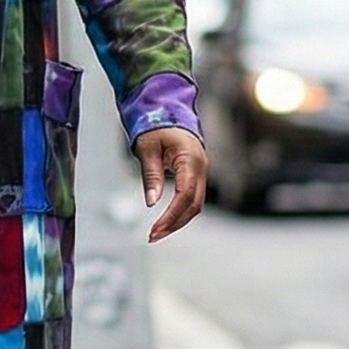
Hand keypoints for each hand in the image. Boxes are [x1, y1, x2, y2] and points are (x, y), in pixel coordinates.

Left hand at [133, 128, 207, 242]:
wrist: (168, 111)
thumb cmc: (156, 126)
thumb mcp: (147, 148)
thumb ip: (151, 175)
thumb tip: (151, 202)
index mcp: (190, 159)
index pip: (186, 195)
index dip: (171, 216)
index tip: (155, 229)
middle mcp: (201, 168)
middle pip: (194, 205)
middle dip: (174, 224)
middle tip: (152, 236)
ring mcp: (201, 173)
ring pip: (195, 205)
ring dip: (177, 221)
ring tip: (156, 233)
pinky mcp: (196, 176)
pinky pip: (192, 199)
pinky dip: (180, 213)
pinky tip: (165, 222)